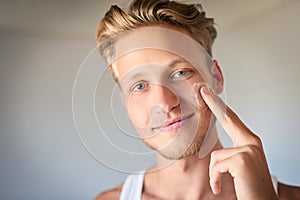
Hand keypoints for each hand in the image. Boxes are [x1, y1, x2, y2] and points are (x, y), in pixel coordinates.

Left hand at [200, 85, 277, 199]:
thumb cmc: (250, 186)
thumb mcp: (240, 165)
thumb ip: (230, 153)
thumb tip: (214, 151)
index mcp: (250, 142)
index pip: (232, 119)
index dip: (219, 105)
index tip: (209, 93)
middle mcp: (252, 142)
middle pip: (227, 118)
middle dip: (213, 103)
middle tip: (202, 89)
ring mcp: (248, 149)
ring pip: (215, 156)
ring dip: (214, 173)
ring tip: (221, 183)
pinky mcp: (242, 159)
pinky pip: (216, 166)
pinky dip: (215, 179)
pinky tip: (220, 187)